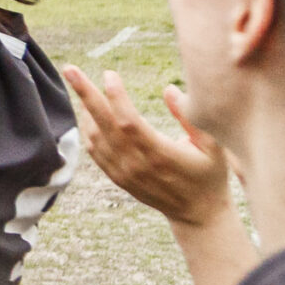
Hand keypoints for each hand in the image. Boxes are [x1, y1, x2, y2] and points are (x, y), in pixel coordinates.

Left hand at [63, 67, 231, 226]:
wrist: (198, 214)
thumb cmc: (209, 175)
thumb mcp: (213, 147)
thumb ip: (189, 117)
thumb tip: (169, 88)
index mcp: (161, 155)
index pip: (129, 121)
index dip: (116, 96)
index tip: (110, 73)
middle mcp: (138, 164)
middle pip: (104, 124)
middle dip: (86, 94)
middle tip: (70, 69)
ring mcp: (125, 173)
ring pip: (95, 136)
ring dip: (86, 109)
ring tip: (81, 85)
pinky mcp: (118, 178)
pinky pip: (95, 150)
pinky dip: (87, 129)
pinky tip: (87, 111)